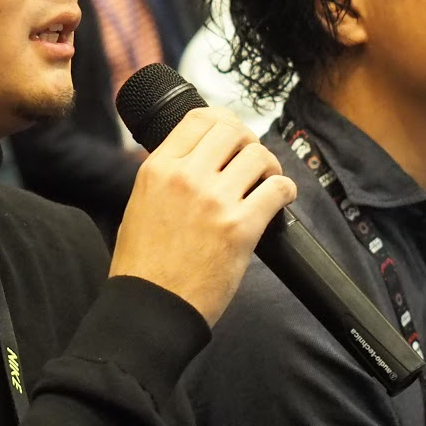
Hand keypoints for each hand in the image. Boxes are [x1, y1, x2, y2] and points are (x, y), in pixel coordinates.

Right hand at [109, 107, 295, 325]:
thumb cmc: (143, 264)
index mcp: (157, 169)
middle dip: (249, 142)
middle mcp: (185, 177)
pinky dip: (285, 191)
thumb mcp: (139, 204)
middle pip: (233, 130)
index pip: (199, 118)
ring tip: (266, 182)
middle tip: (252, 161)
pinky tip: (281, 200)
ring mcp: (214, 200)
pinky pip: (277, 190)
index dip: (223, 121)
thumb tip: (195, 158)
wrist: (151, 307)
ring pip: (259, 156)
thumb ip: (165, 176)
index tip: (233, 135)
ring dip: (269, 167)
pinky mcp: (240, 227)